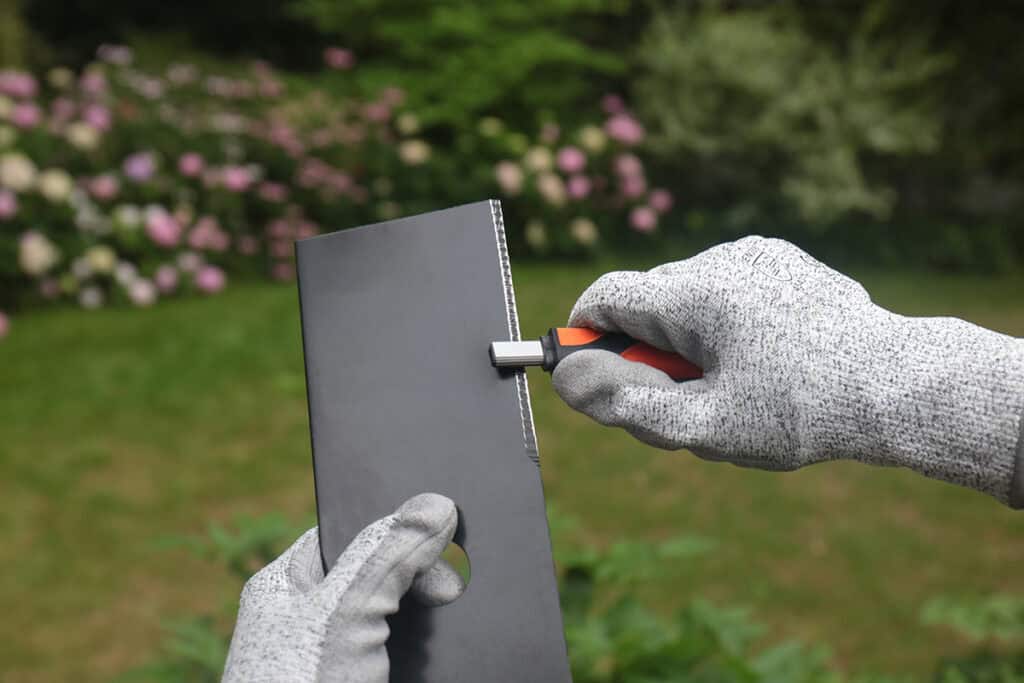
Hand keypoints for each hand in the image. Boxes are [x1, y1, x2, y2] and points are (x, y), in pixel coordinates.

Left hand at [222, 493, 463, 681]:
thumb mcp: (343, 612)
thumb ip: (387, 555)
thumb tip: (434, 504)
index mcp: (287, 586)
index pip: (348, 531)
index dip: (393, 522)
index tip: (441, 516)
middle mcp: (312, 620)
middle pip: (384, 575)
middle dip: (422, 576)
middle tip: (453, 583)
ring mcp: (342, 659)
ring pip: (405, 620)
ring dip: (433, 620)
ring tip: (456, 613)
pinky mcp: (370, 682)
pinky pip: (413, 656)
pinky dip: (434, 652)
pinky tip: (455, 647)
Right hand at [553, 236, 1023, 503]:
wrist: (896, 385)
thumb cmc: (803, 411)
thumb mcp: (708, 425)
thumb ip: (629, 405)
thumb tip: (570, 380)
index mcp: (695, 294)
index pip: (604, 297)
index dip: (583, 335)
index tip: (588, 372)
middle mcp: (720, 259)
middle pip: (646, 300)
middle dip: (643, 348)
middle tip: (676, 398)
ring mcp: (755, 254)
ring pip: (685, 294)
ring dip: (684, 335)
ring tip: (728, 381)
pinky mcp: (781, 258)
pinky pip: (723, 286)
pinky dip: (719, 320)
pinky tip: (758, 355)